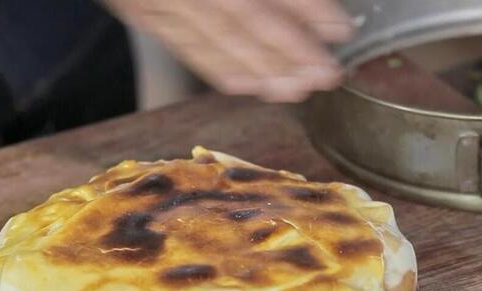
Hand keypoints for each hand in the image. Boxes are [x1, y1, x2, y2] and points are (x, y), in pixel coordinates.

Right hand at [104, 0, 352, 101]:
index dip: (305, 7)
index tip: (339, 28)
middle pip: (245, 19)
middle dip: (290, 51)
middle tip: (326, 76)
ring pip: (214, 40)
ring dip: (258, 69)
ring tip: (293, 91)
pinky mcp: (141, 10)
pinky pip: (183, 45)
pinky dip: (215, 68)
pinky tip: (243, 84)